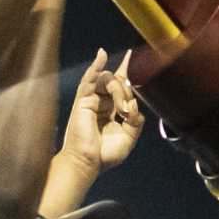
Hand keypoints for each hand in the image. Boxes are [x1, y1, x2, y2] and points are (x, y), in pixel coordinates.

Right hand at [58, 48, 144, 175]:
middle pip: (117, 82)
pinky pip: (89, 79)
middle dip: (127, 92)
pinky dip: (96, 66)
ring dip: (118, 90)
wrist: (87, 163)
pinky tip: (102, 54)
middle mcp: (100, 102)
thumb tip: (134, 104)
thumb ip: (135, 120)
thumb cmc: (104, 154)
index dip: (126, 70)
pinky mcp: (83, 100)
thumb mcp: (128, 137)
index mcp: (110, 110)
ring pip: (108, 80)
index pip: (119, 85)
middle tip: (127, 111)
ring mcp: (90, 100)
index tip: (133, 56)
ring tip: (121, 109)